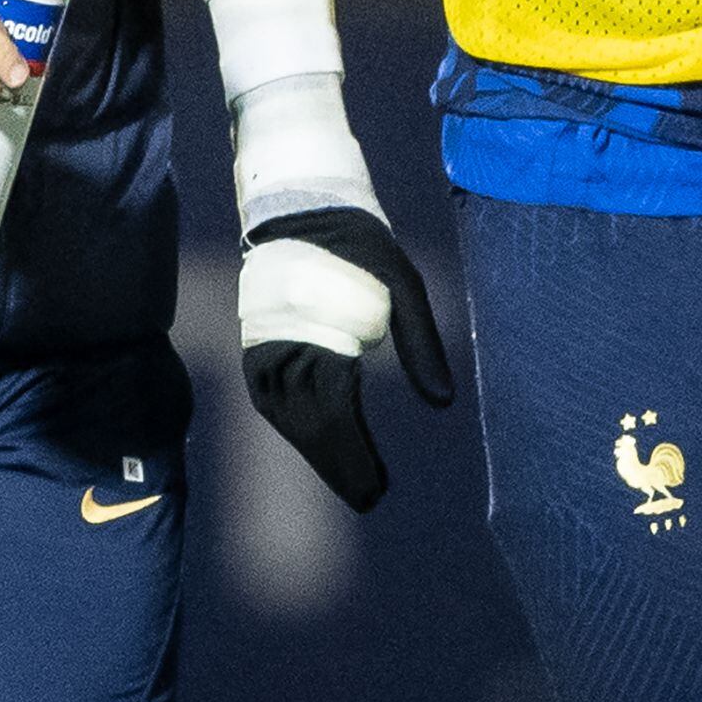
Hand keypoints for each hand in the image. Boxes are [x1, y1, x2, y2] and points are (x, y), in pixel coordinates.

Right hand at [238, 205, 456, 511]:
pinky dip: (295, 427)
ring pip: (286, 418)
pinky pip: (272, 399)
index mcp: (320, 334)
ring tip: (350, 478)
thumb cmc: (358, 242)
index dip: (355, 457)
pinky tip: (317, 443)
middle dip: (339, 465)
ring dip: (316, 451)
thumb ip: (421, 342)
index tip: (378, 490)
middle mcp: (283, 348)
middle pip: (308, 425)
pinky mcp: (258, 345)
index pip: (333, 413)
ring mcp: (264, 347)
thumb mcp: (402, 282)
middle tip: (370, 497)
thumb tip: (443, 403)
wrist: (301, 204)